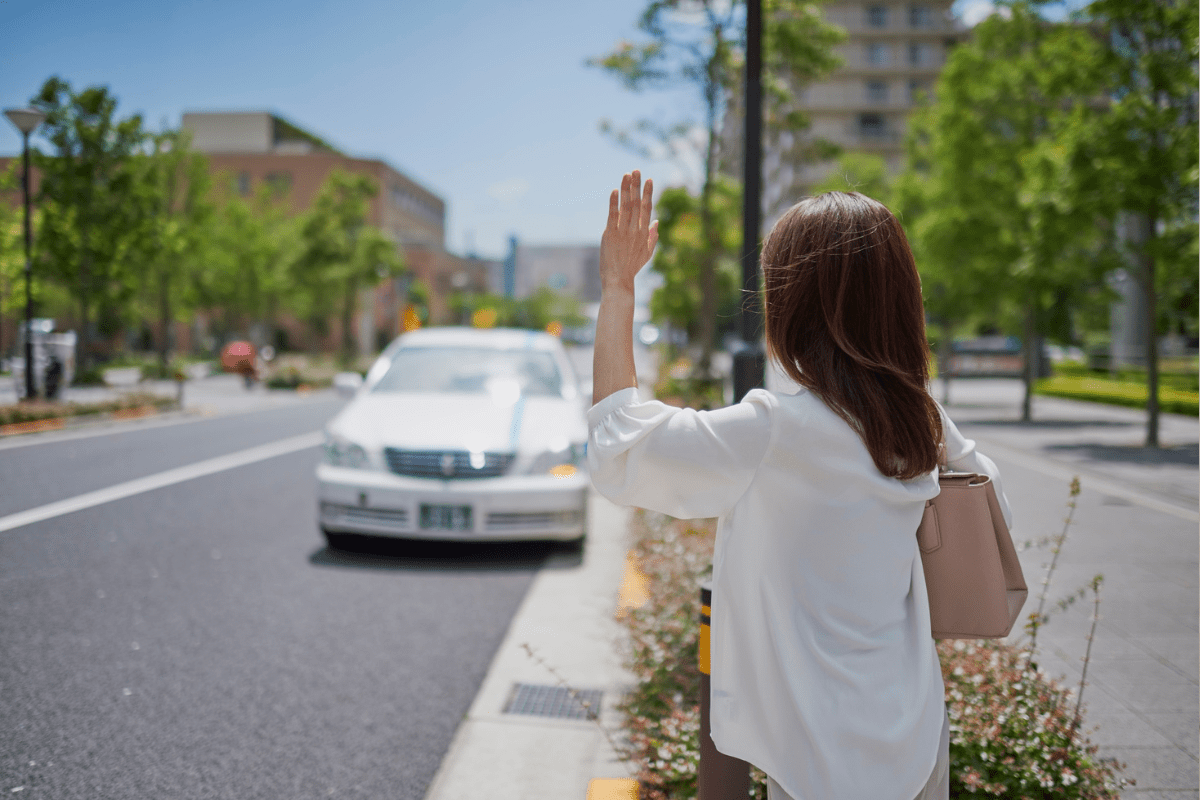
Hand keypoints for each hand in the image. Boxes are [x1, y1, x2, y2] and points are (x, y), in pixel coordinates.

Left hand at [600, 170, 657, 294]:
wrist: (619, 280)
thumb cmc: (632, 267)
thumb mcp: (647, 253)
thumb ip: (652, 236)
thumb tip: (656, 222)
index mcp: (644, 233)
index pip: (647, 208)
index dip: (648, 193)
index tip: (649, 180)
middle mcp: (635, 230)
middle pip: (637, 203)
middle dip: (637, 185)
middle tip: (636, 170)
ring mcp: (623, 232)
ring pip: (626, 206)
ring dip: (626, 189)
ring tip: (626, 175)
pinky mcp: (610, 235)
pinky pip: (612, 216)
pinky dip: (614, 203)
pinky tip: (615, 191)